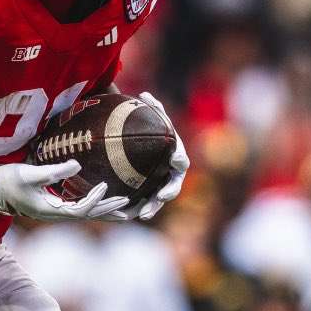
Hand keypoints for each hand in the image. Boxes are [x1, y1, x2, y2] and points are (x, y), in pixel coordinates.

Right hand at [0, 161, 131, 221]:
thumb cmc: (8, 180)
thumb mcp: (29, 173)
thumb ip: (53, 171)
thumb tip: (77, 165)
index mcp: (50, 211)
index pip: (80, 210)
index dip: (94, 200)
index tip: (105, 185)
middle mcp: (55, 215)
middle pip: (89, 216)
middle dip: (110, 211)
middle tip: (132, 207)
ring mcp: (55, 212)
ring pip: (86, 214)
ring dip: (106, 211)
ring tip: (126, 210)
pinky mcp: (53, 206)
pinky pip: (80, 208)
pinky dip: (94, 205)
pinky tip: (103, 201)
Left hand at [127, 91, 187, 221]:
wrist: (143, 146)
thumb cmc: (150, 130)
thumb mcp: (150, 118)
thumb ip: (150, 108)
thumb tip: (144, 95)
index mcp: (175, 154)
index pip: (180, 157)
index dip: (178, 158)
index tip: (175, 159)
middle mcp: (171, 172)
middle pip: (173, 183)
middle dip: (169, 190)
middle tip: (161, 195)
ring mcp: (162, 183)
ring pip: (160, 197)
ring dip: (154, 206)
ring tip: (144, 214)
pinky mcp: (150, 192)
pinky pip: (147, 202)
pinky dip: (141, 208)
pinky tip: (130, 215)